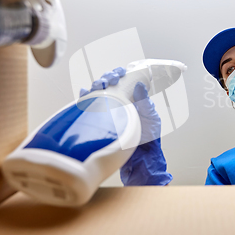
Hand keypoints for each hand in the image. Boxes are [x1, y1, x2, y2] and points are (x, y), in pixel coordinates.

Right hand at [81, 67, 171, 185]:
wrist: (139, 160)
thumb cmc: (148, 139)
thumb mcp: (151, 119)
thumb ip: (146, 103)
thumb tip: (140, 85)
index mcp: (132, 99)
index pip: (122, 80)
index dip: (118, 73)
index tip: (119, 73)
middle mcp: (119, 102)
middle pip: (107, 83)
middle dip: (106, 78)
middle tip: (108, 81)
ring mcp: (108, 111)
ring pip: (97, 92)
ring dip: (95, 85)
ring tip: (97, 86)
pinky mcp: (99, 121)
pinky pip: (88, 107)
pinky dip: (84, 98)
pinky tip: (83, 94)